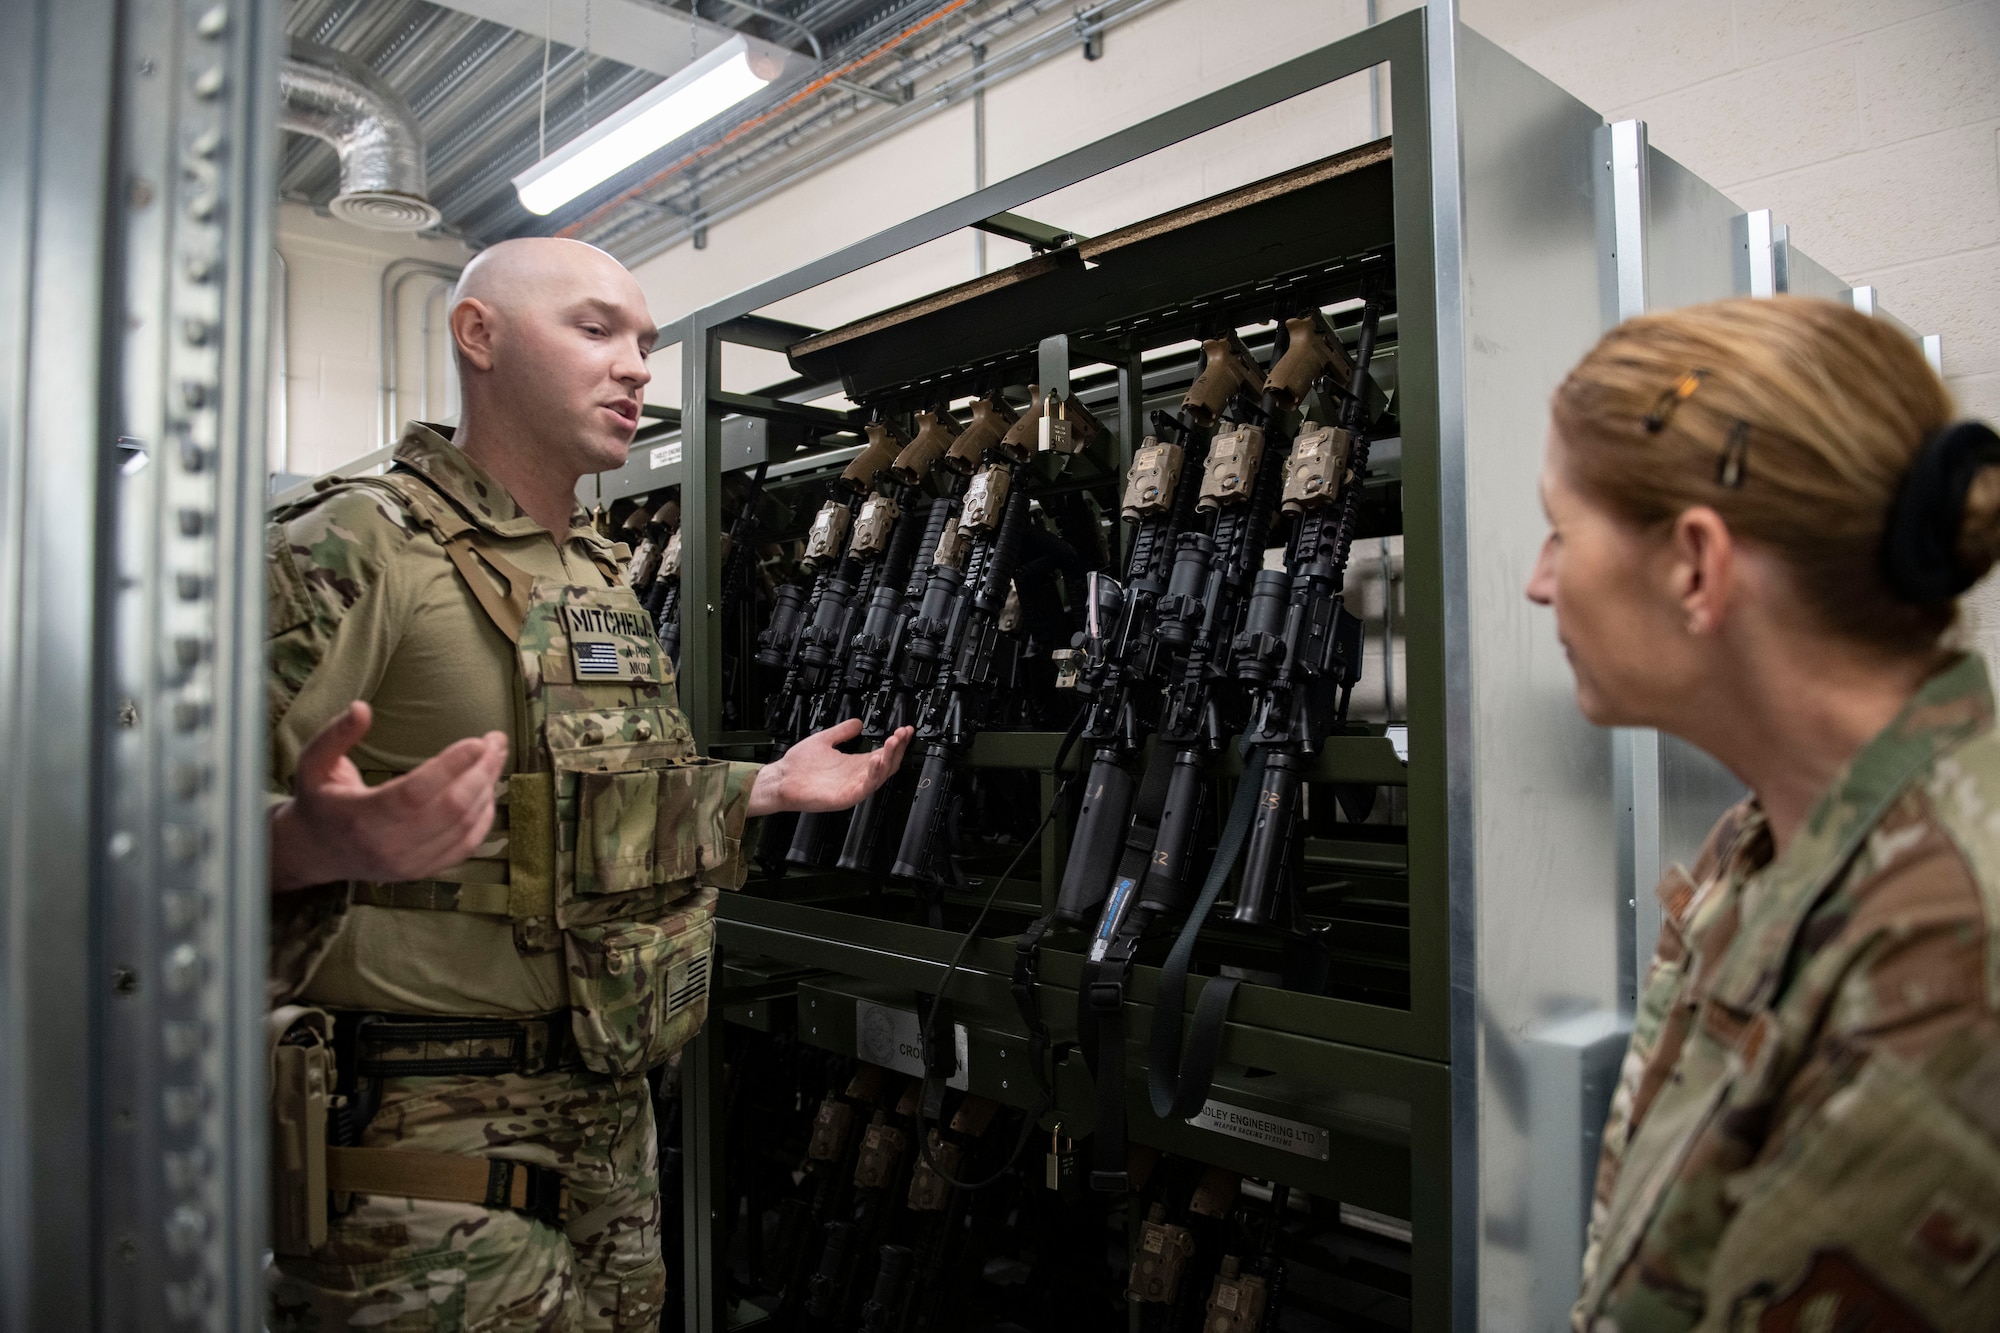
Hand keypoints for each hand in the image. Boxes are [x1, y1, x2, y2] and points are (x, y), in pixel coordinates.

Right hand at [269, 701, 508, 891]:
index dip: (451, 766)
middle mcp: (386, 846)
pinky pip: (465, 846)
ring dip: (488, 790)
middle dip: (481, 771)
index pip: (414, 792)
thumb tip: (362, 707)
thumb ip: (335, 734)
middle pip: (450, 809)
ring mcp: (407, 864)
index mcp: (358, 818)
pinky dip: (484, 818)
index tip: (478, 741)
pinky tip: (488, 790)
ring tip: (495, 758)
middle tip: (497, 741)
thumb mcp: (313, 763)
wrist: (316, 852)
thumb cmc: (319, 799)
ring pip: (463, 827)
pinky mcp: (421, 871)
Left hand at [748, 719, 911, 817]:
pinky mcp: (844, 798)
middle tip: (902, 734)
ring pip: (880, 777)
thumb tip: (858, 722)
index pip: (884, 754)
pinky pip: (864, 789)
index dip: (896, 742)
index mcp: (855, 764)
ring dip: (889, 759)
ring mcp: (852, 787)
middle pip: (887, 765)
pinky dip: (873, 776)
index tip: (904, 729)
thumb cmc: (798, 766)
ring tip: (893, 742)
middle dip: (898, 749)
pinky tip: (876, 760)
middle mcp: (856, 776)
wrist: (781, 779)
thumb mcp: (825, 740)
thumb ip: (842, 732)